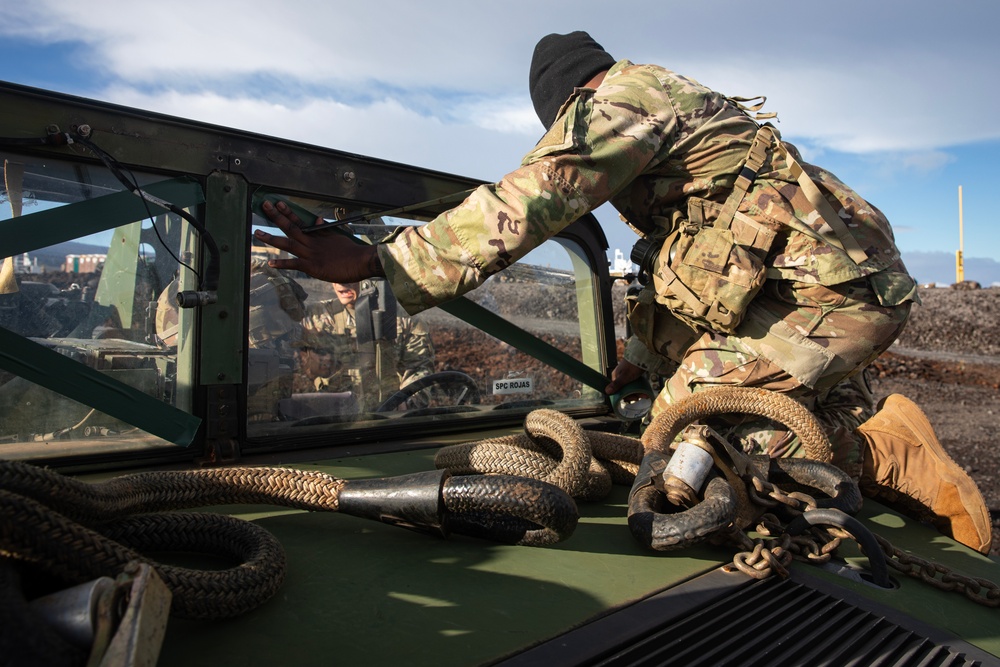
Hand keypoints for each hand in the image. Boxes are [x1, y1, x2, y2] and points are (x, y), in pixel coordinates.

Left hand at [253, 200, 382, 282]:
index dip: (288, 212)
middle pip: (291, 226)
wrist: (361, 261)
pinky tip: (271, 263)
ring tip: (258, 233)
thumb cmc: (352, 251)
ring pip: (288, 243)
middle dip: (276, 216)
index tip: (278, 204)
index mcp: (318, 234)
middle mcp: (312, 241)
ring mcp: (310, 253)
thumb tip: (316, 220)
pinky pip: (294, 264)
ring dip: (272, 238)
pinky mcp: (312, 266)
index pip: (300, 220)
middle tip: (265, 205)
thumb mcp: (338, 236)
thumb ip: (325, 230)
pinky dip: (282, 263)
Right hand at [604, 359, 644, 394]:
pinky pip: (634, 384)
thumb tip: (606, 391)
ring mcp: (626, 375)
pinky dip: (639, 388)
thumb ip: (616, 384)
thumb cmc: (633, 366)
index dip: (625, 396)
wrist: (642, 355)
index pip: (618, 390)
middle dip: (633, 395)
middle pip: (624, 390)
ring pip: (630, 388)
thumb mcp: (625, 377)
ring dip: (637, 392)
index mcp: (615, 376)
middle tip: (641, 396)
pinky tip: (644, 391)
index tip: (633, 398)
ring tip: (644, 395)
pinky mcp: (632, 374)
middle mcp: (620, 377)